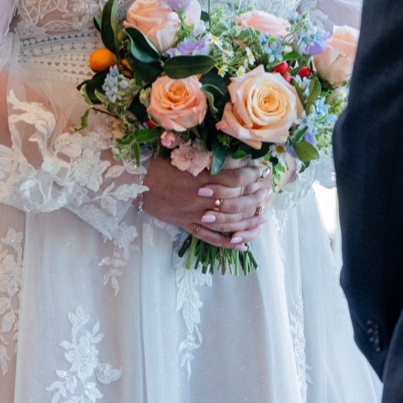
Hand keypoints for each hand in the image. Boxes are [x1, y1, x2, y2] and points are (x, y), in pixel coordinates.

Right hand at [141, 156, 271, 250]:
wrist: (136, 182)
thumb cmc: (161, 165)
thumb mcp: (187, 157)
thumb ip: (211, 161)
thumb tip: (236, 159)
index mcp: (200, 179)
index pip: (234, 180)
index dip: (250, 175)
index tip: (260, 170)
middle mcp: (199, 200)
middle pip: (234, 202)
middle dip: (253, 198)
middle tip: (266, 193)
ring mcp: (193, 215)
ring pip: (226, 223)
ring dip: (247, 222)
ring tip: (262, 218)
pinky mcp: (186, 225)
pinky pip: (209, 238)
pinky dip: (227, 243)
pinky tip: (242, 245)